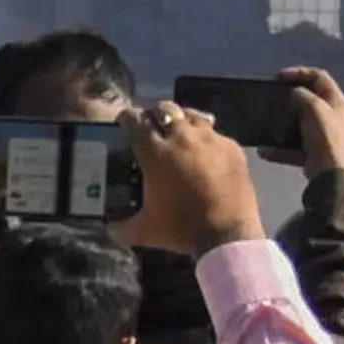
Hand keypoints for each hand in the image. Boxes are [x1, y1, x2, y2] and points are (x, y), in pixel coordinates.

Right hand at [119, 102, 261, 255]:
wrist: (227, 233)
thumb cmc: (181, 228)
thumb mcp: (144, 229)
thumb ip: (122, 228)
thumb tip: (109, 231)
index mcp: (155, 153)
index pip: (135, 121)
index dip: (127, 118)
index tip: (124, 120)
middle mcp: (183, 139)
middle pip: (165, 110)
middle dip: (154, 114)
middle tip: (150, 123)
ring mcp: (212, 140)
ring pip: (193, 116)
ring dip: (182, 118)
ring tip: (179, 128)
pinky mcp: (234, 148)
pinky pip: (217, 133)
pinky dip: (207, 137)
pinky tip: (206, 147)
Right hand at [278, 66, 343, 178]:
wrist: (328, 171)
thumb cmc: (324, 136)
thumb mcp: (314, 109)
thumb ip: (304, 96)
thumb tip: (296, 93)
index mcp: (337, 101)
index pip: (319, 77)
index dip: (299, 72)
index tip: (278, 77)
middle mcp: (332, 115)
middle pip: (309, 98)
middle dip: (289, 96)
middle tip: (272, 96)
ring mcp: (322, 133)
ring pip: (299, 122)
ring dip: (282, 122)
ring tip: (267, 120)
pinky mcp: (312, 150)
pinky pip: (292, 145)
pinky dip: (279, 148)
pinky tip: (265, 150)